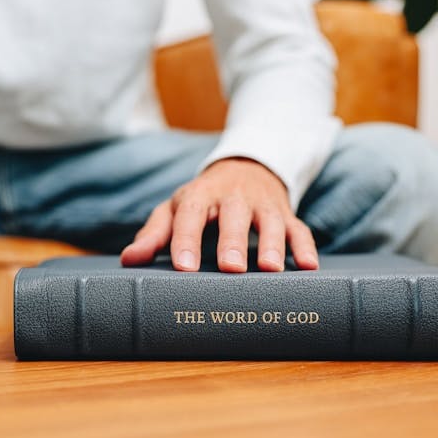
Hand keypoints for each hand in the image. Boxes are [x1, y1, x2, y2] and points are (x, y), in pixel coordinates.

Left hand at [120, 158, 318, 272]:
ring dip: (273, 244)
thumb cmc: (202, 200)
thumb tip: (129, 259)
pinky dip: (305, 246)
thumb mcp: (175, 209)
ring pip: (272, 221)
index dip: (186, 240)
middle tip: (231, 267)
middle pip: (234, 215)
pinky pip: (300, 228)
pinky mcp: (287, 214)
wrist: (245, 168)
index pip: (190, 214)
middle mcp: (234, 197)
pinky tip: (308, 266)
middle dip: (233, 240)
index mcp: (200, 194)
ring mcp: (263, 205)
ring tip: (270, 269)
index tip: (183, 267)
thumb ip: (154, 234)